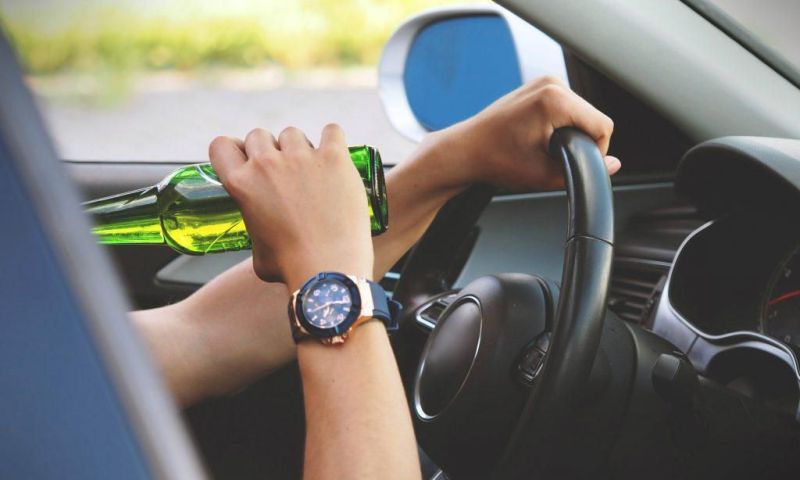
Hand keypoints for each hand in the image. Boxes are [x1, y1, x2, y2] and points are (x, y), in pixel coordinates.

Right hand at [209, 124, 373, 290]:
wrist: (329, 268)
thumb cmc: (291, 267)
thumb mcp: (256, 250)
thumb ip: (257, 227)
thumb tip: (266, 232)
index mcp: (241, 184)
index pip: (221, 145)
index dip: (235, 150)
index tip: (247, 160)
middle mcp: (267, 164)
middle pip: (259, 135)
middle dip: (270, 151)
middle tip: (285, 173)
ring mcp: (301, 157)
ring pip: (293, 134)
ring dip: (300, 148)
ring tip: (313, 172)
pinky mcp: (334, 158)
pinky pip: (332, 131)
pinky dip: (333, 140)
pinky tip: (335, 157)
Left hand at [423, 76, 620, 191]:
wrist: (466, 151)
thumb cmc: (496, 160)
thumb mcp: (544, 175)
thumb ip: (584, 171)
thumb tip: (613, 165)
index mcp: (555, 99)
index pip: (603, 125)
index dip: (597, 151)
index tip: (576, 164)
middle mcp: (551, 84)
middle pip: (593, 117)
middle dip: (582, 141)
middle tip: (554, 159)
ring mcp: (544, 82)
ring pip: (580, 112)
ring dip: (571, 132)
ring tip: (543, 148)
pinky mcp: (537, 87)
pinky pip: (565, 107)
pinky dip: (560, 123)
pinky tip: (539, 137)